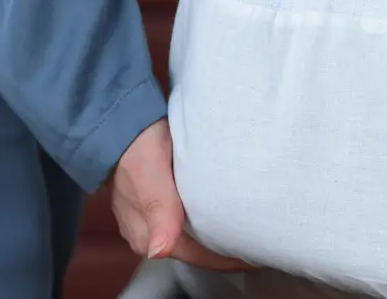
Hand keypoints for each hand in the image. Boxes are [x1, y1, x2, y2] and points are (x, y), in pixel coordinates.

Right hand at [109, 118, 254, 271]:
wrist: (122, 127)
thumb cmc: (138, 148)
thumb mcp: (150, 177)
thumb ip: (158, 212)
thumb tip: (159, 251)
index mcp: (148, 238)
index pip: (198, 258)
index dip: (229, 260)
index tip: (259, 257)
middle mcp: (151, 236)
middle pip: (198, 253)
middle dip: (230, 253)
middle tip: (263, 245)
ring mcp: (155, 223)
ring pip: (196, 240)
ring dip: (222, 240)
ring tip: (253, 234)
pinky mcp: (161, 209)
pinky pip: (192, 224)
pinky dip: (212, 224)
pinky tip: (230, 216)